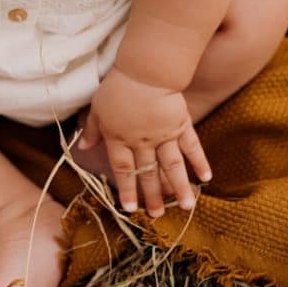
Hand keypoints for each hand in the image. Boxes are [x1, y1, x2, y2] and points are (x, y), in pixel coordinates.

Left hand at [79, 67, 211, 217]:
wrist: (146, 70)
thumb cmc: (118, 86)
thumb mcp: (98, 107)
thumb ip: (92, 130)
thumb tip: (82, 147)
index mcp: (120, 139)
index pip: (123, 170)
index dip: (127, 190)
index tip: (130, 208)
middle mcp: (143, 142)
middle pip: (148, 174)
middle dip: (153, 196)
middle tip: (157, 216)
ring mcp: (164, 135)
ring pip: (172, 166)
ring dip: (179, 188)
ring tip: (186, 207)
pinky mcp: (181, 125)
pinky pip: (192, 147)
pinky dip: (199, 162)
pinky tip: (206, 179)